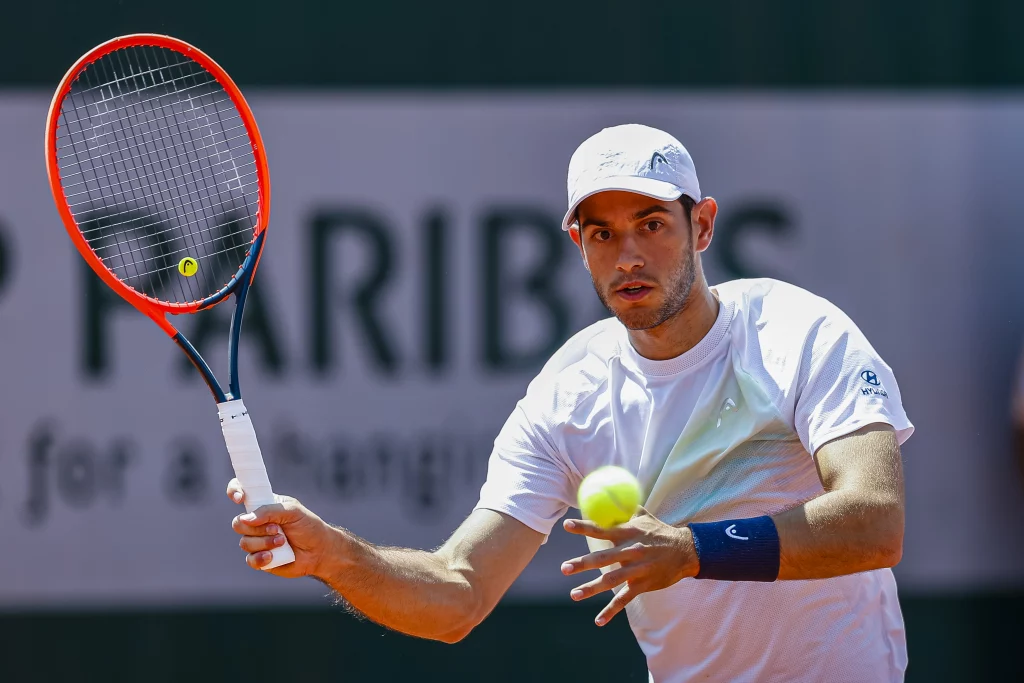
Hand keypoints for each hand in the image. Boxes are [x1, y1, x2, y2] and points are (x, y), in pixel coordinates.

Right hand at [227, 478, 339, 578]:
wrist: (319, 551)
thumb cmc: (308, 526)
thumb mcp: (293, 511)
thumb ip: (270, 511)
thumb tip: (245, 519)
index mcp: (263, 506)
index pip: (241, 492)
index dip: (234, 491)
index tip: (240, 498)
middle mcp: (257, 523)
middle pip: (238, 523)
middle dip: (257, 528)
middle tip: (277, 529)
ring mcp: (257, 541)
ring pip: (245, 542)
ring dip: (264, 542)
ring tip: (282, 542)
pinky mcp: (260, 559)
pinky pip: (250, 559)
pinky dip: (261, 558)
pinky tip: (273, 556)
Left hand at [560, 507, 697, 625]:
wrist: (686, 551)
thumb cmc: (660, 531)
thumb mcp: (644, 515)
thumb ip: (624, 507)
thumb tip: (608, 492)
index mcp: (629, 533)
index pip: (602, 529)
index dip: (584, 527)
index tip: (566, 525)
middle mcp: (631, 551)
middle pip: (603, 558)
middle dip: (582, 564)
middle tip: (564, 568)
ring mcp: (637, 570)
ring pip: (611, 581)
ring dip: (591, 589)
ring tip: (574, 594)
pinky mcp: (643, 585)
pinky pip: (624, 599)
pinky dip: (611, 611)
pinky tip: (598, 620)